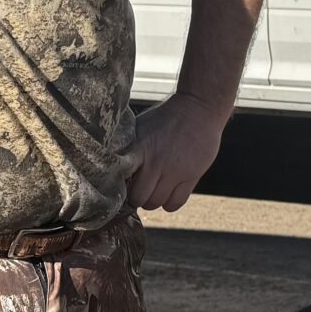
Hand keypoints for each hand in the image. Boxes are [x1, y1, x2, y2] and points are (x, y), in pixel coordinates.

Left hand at [127, 93, 229, 212]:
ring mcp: (174, 171)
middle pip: (139, 198)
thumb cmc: (167, 116)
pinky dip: (169, 203)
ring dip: (153, 201)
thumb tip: (111, 164)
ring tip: (154, 190)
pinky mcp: (191, 176)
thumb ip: (129, 146)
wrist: (199, 107)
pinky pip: (175, 203)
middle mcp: (156, 162)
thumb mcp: (142, 126)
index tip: (122, 184)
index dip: (120, 187)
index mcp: (140, 148)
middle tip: (139, 190)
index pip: (122, 180)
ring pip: (157, 203)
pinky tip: (168, 192)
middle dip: (137, 197)